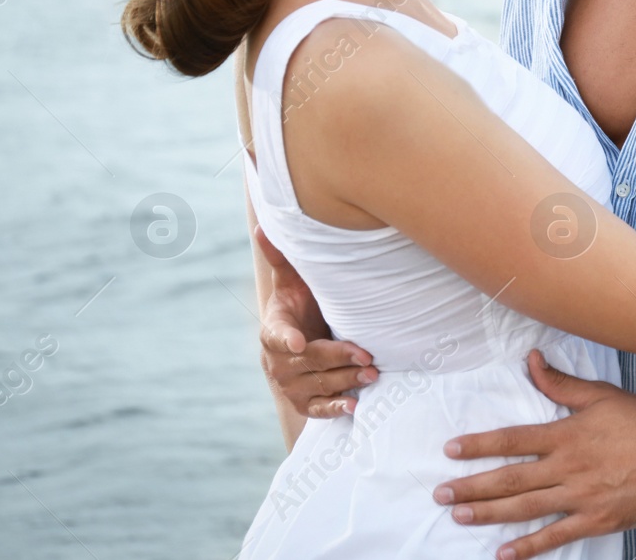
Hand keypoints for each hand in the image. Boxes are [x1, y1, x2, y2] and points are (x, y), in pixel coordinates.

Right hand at [254, 226, 377, 416]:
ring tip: (372, 372)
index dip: (285, 338)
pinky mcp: (304, 402)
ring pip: (317, 384)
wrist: (304, 339)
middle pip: (307, 360)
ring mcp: (290, 384)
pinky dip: (336, 408)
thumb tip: (262, 226)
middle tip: (366, 355)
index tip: (297, 340)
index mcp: (274, 329)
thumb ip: (281, 259)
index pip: (275, 335)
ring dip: (345, 380)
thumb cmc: (301, 306)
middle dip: (337, 358)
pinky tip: (355, 405)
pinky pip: (318, 409)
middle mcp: (278, 361)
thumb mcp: (292, 283)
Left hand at [436, 350, 635, 558]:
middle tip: (441, 493)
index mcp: (567, 434)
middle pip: (510, 478)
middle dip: (472, 485)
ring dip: (489, 513)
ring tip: (460, 516)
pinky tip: (503, 552)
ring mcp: (581, 496)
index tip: (451, 450)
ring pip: (525, 507)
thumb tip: (531, 360)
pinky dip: (528, 546)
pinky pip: (555, 535)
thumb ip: (561, 383)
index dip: (479, 445)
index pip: (513, 440)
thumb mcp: (600, 395)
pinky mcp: (595, 520)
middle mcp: (568, 466)